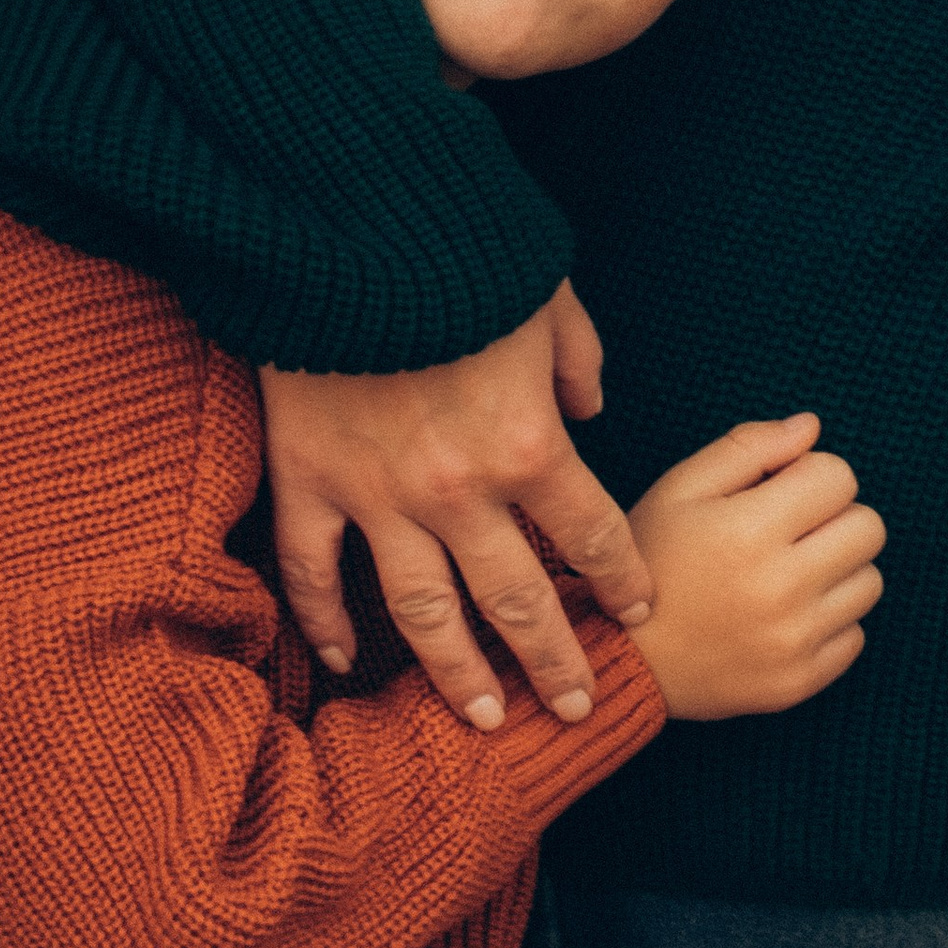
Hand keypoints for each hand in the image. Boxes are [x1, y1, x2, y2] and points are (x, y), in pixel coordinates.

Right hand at [261, 280, 653, 730]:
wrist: (353, 228)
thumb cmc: (465, 255)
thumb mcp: (549, 301)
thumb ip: (578, 363)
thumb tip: (591, 406)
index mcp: (528, 445)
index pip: (591, 536)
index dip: (620, 580)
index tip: (639, 614)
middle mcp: (457, 490)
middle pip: (515, 600)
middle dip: (554, 661)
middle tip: (580, 708)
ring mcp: (377, 495)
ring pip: (422, 612)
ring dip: (458, 673)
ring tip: (488, 718)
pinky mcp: (308, 480)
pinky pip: (313, 572)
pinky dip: (325, 622)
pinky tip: (346, 661)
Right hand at [627, 417, 884, 718]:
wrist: (623, 662)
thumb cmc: (651, 563)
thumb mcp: (681, 489)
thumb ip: (748, 446)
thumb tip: (812, 427)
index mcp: (749, 530)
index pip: (839, 477)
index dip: (811, 474)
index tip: (780, 492)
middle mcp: (780, 587)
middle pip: (869, 527)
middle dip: (836, 517)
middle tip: (791, 531)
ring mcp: (794, 641)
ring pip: (869, 581)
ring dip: (839, 569)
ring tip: (790, 573)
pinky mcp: (800, 682)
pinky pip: (856, 635)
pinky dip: (831, 621)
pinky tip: (787, 615)